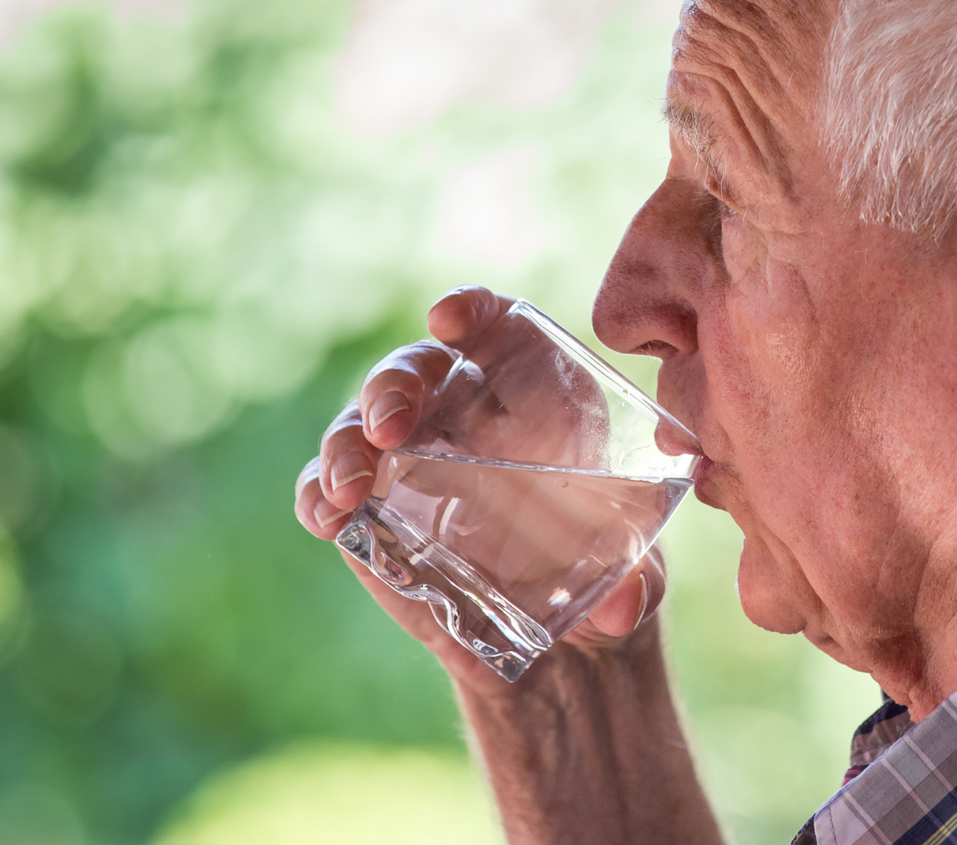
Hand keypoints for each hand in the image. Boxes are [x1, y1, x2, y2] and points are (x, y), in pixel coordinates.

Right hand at [294, 285, 666, 690]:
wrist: (560, 646)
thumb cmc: (607, 578)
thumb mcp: (638, 580)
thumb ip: (637, 585)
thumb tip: (623, 607)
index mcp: (534, 394)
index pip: (495, 324)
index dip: (471, 310)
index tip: (451, 320)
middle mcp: (463, 414)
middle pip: (415, 369)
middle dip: (394, 385)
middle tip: (389, 427)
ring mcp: (409, 462)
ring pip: (359, 424)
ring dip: (346, 444)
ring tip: (348, 486)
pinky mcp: (371, 515)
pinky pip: (329, 489)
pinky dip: (317, 495)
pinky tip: (325, 515)